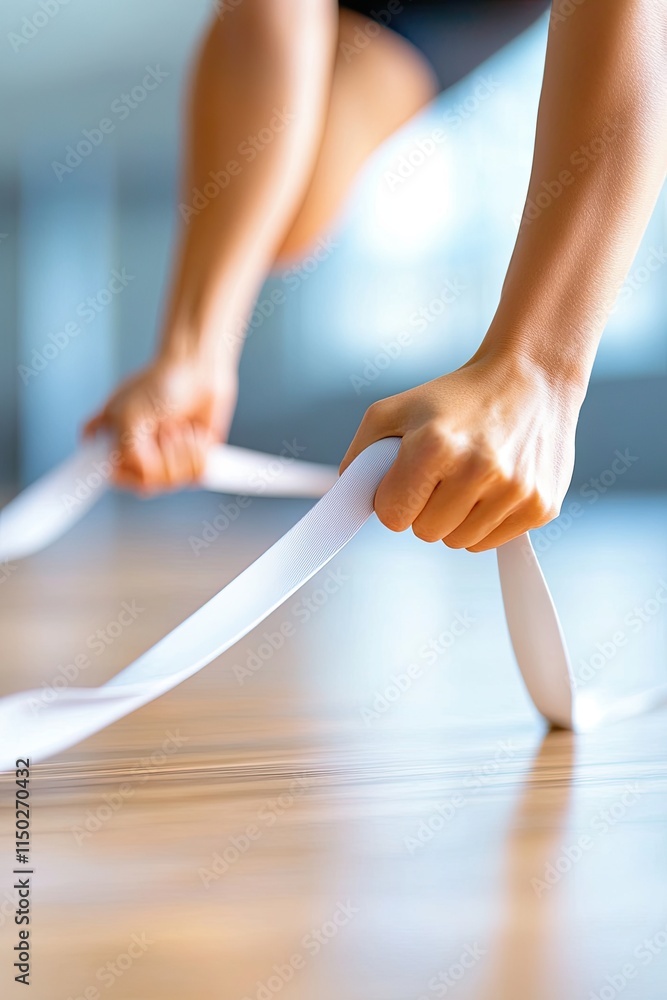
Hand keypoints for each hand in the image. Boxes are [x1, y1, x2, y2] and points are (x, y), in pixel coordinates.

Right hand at [84, 355, 236, 492]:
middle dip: (160, 458)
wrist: (197, 370)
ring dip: (182, 451)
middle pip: (146, 484)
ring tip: (180, 427)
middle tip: (163, 430)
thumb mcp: (129, 414)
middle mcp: (137, 458)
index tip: (131, 466)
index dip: (116, 477)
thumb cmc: (159, 384)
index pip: (108, 477)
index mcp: (112, 444)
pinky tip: (195, 433)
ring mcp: (165, 463)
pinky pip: (197, 476)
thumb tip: (136, 474)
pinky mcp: (191, 463)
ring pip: (173, 481)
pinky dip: (199, 452)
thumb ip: (124, 449)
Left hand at [340, 351, 583, 550]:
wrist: (532, 377)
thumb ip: (361, 455)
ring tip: (469, 477)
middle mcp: (478, 469)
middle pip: (426, 533)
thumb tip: (350, 498)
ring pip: (459, 543)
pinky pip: (490, 542)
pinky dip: (484, 522)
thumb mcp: (395, 409)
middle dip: (425, 509)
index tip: (406, 480)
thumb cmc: (456, 396)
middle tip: (441, 474)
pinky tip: (494, 485)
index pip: (392, 515)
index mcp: (435, 445)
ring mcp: (515, 491)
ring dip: (455, 519)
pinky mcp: (541, 507)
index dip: (393, 499)